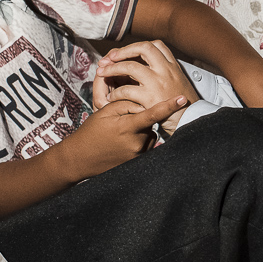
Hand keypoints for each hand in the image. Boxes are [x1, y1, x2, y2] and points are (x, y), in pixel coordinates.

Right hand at [62, 97, 187, 177]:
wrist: (79, 158)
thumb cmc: (91, 132)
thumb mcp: (105, 112)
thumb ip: (126, 104)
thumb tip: (143, 104)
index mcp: (127, 127)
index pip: (152, 114)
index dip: (169, 106)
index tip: (182, 99)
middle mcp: (136, 142)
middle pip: (150, 123)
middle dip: (140, 119)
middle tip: (121, 123)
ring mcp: (137, 154)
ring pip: (149, 134)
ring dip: (141, 131)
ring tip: (120, 135)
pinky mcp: (138, 162)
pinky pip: (146, 145)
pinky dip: (139, 141)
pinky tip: (124, 144)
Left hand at [93, 41, 198, 133]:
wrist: (191, 121)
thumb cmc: (183, 105)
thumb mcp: (179, 81)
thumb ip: (165, 71)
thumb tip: (146, 64)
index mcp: (172, 65)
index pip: (156, 45)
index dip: (138, 46)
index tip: (125, 53)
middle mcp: (166, 70)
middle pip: (143, 48)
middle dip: (123, 51)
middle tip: (109, 59)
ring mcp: (157, 83)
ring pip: (130, 67)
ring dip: (113, 69)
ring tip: (102, 73)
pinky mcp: (150, 98)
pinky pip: (126, 90)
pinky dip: (115, 93)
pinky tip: (111, 97)